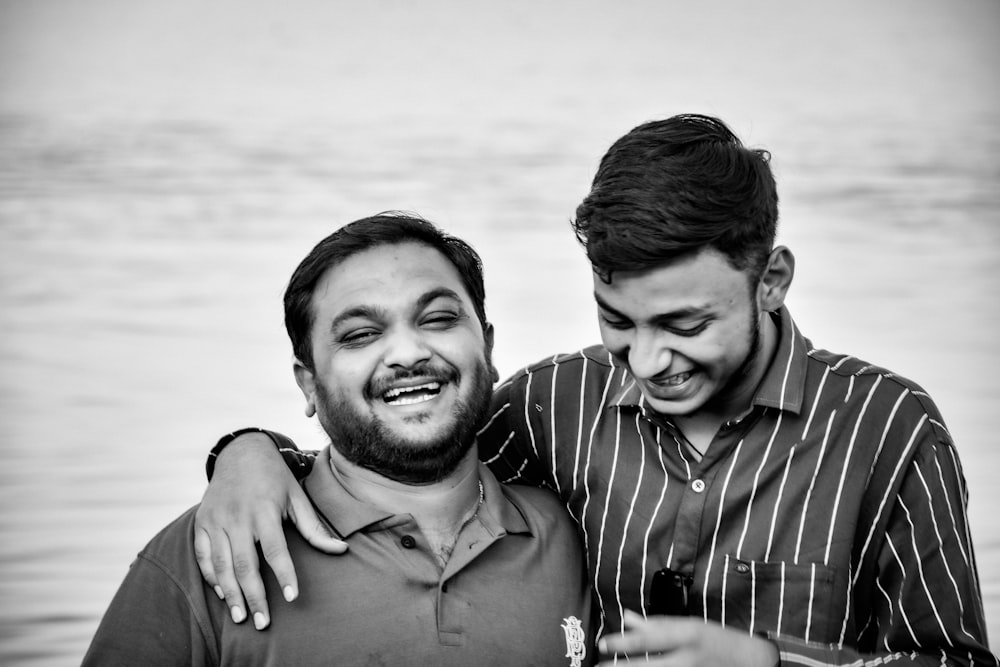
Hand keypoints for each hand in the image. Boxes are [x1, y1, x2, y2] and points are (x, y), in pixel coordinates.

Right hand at [193, 433, 346, 629]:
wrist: (241, 452)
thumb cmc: (274, 478)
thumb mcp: (297, 497)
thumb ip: (315, 528)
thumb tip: (341, 550)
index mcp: (265, 510)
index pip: (275, 550)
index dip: (284, 575)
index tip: (291, 598)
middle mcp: (238, 516)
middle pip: (244, 564)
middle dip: (254, 596)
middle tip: (262, 622)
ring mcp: (216, 519)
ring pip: (220, 565)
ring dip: (230, 593)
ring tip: (241, 616)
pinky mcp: (201, 522)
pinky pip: (202, 556)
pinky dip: (211, 576)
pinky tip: (222, 593)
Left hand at [598, 609, 778, 665]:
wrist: (752, 662)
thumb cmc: (717, 640)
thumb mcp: (690, 626)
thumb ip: (658, 625)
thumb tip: (628, 618)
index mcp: (688, 634)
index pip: (652, 638)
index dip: (625, 642)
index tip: (603, 644)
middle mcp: (690, 657)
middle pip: (651, 665)